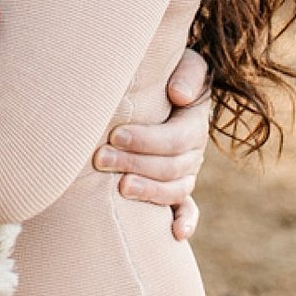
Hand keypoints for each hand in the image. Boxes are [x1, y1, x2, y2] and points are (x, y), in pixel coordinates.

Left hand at [92, 48, 210, 240]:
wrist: (159, 83)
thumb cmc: (164, 70)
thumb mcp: (183, 61)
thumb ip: (188, 73)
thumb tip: (179, 96)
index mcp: (194, 120)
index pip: (177, 138)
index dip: (147, 140)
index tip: (114, 135)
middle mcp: (193, 149)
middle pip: (172, 166)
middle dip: (136, 163)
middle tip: (100, 159)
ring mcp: (186, 171)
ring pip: (176, 190)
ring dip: (150, 192)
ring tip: (121, 189)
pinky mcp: (177, 188)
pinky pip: (187, 209)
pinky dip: (185, 222)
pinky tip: (175, 235)